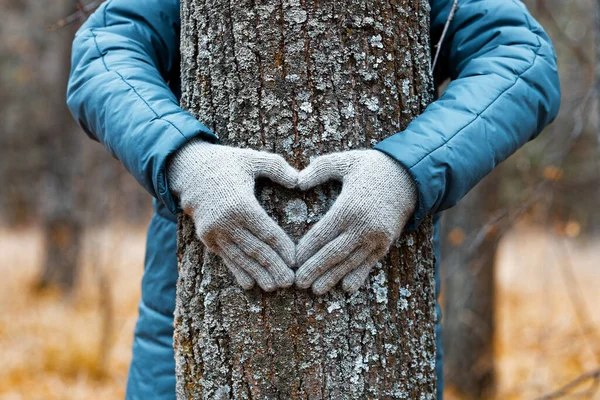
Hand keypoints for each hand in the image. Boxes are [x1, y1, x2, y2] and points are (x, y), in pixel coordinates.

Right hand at [168, 139, 297, 291]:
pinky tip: (250, 284)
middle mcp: (225, 221)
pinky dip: (238, 272)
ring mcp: (214, 232)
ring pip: (240, 258)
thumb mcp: (252, 159)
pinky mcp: (207, 238)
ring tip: (274, 287)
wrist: (188, 170)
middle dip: (273, 267)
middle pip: (255, 249)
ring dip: (258, 274)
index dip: (282, 247)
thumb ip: (277, 167)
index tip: (296, 259)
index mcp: (240, 203)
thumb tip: (300, 181)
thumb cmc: (227, 163)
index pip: (266, 231)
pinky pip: (226, 258)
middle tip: (290, 281)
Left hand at [295, 150, 416, 294]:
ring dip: (333, 277)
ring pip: (350, 262)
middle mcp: (363, 226)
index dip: (306, 249)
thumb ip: (320, 169)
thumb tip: (297, 182)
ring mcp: (376, 237)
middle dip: (315, 269)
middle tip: (299, 282)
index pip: (322, 234)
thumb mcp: (345, 161)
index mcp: (349, 207)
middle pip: (334, 253)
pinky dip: (358, 276)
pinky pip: (369, 264)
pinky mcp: (386, 243)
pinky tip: (346, 288)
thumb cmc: (371, 166)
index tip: (292, 260)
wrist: (410, 175)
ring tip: (317, 290)